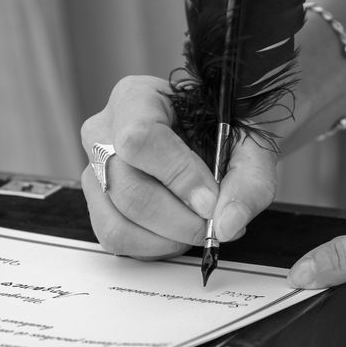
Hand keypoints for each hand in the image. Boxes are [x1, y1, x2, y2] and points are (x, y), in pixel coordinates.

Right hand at [80, 75, 277, 258]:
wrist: (213, 137)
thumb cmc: (224, 131)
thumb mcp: (251, 145)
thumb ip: (249, 179)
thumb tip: (226, 223)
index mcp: (137, 99)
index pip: (139, 140)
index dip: (178, 177)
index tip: (211, 200)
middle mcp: (104, 133)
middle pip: (127, 190)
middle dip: (179, 220)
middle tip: (213, 225)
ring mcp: (95, 171)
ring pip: (117, 223)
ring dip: (166, 240)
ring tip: (196, 228)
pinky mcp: (98, 204)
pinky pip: (116, 239)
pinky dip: (153, 247)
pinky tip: (177, 233)